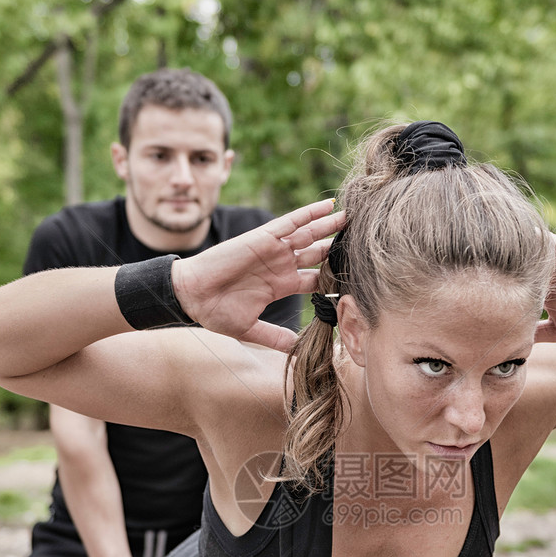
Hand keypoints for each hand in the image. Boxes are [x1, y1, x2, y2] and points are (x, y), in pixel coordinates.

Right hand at [172, 198, 344, 351]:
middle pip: (317, 253)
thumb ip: (274, 337)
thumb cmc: (215, 312)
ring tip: (353, 217)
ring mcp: (273, 251)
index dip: (335, 276)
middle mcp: (280, 265)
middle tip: (363, 239)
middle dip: (338, 246)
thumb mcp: (250, 329)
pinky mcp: (263, 238)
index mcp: (280, 285)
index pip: (315, 278)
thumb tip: (296, 351)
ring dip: (330, 225)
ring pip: (309, 234)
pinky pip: (290, 222)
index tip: (357, 274)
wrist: (192, 296)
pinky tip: (328, 205)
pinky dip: (309, 213)